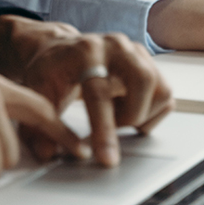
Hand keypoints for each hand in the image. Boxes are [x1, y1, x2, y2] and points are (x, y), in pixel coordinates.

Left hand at [0, 17, 172, 167]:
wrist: (59, 49)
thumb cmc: (50, 69)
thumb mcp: (38, 92)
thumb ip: (40, 124)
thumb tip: (47, 153)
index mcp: (85, 52)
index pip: (101, 92)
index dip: (105, 129)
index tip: (108, 159)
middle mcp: (114, 46)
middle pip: (144, 82)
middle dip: (132, 116)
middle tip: (112, 126)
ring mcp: (133, 50)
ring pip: (161, 89)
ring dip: (142, 113)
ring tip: (116, 115)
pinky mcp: (145, 60)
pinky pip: (165, 93)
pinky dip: (151, 111)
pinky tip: (126, 108)